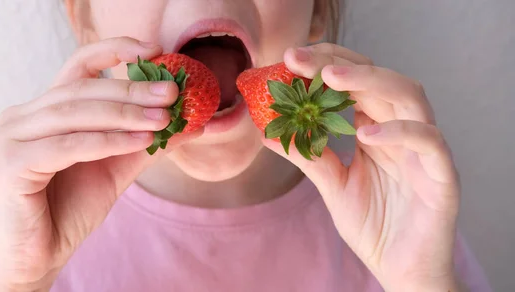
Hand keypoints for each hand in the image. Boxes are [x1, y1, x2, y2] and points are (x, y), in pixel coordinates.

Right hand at [0, 37, 200, 290]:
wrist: (34, 261)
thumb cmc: (68, 212)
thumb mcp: (115, 169)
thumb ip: (144, 142)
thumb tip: (190, 123)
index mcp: (42, 112)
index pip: (78, 66)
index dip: (114, 51)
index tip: (154, 50)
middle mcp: (21, 117)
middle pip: (82, 90)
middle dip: (132, 89)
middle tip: (171, 93)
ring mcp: (10, 138)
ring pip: (75, 113)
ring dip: (124, 114)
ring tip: (164, 118)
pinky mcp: (10, 165)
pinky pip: (67, 145)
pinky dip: (106, 141)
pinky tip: (140, 141)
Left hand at [264, 44, 460, 290]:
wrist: (400, 269)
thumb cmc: (372, 225)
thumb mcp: (332, 186)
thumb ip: (308, 157)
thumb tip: (269, 132)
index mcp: (378, 129)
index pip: (357, 83)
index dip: (327, 65)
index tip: (289, 59)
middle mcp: (402, 131)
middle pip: (381, 80)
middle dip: (340, 64)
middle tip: (300, 59)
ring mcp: (424, 150)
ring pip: (410, 97)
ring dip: (370, 81)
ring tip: (330, 78)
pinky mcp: (443, 176)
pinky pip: (429, 142)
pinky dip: (400, 132)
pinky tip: (366, 134)